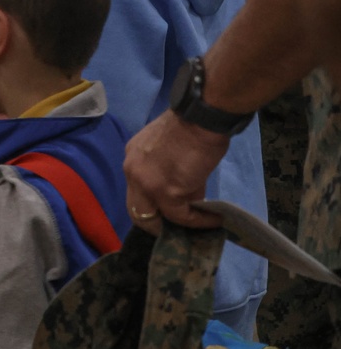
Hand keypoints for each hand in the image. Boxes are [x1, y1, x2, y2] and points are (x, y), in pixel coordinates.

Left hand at [124, 110, 228, 231]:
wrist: (201, 118)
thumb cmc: (191, 126)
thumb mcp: (168, 148)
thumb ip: (167, 170)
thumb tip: (185, 193)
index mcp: (132, 157)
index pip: (135, 190)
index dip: (151, 205)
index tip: (169, 213)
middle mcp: (132, 171)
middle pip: (136, 211)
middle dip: (157, 224)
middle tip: (179, 230)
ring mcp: (147, 184)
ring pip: (156, 218)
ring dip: (180, 225)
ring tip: (201, 224)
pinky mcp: (166, 194)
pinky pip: (183, 217)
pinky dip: (200, 221)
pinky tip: (215, 219)